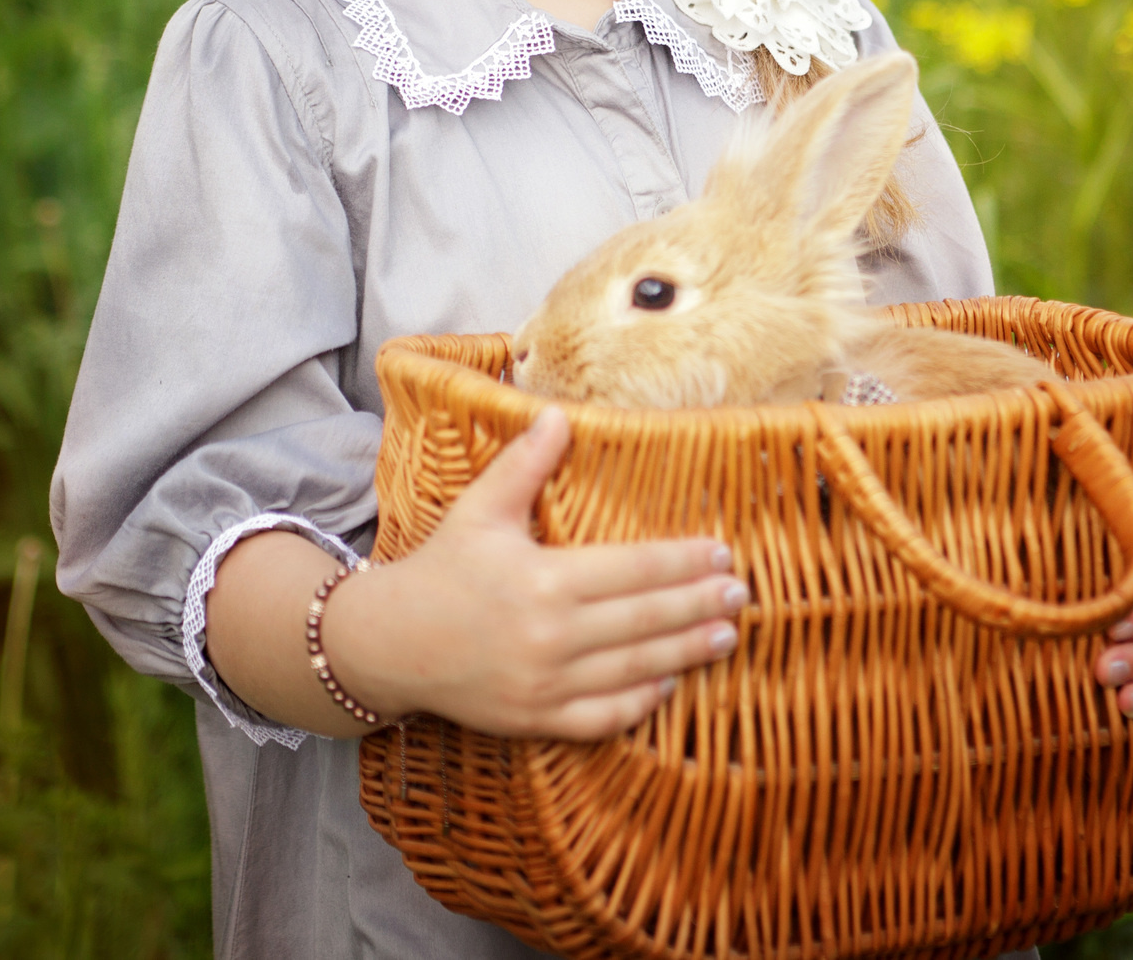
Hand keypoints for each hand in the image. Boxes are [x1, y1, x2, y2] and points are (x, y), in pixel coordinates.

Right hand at [323, 405, 746, 739]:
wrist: (391, 642)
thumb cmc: (442, 568)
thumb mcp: (480, 508)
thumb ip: (525, 464)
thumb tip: (561, 413)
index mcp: (544, 579)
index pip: (634, 569)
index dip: (682, 561)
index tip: (721, 552)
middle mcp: (550, 636)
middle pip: (645, 620)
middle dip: (699, 605)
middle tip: (741, 593)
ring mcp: (545, 684)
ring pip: (634, 671)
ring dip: (686, 653)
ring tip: (725, 636)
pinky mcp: (535, 719)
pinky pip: (601, 718)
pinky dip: (639, 704)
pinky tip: (668, 685)